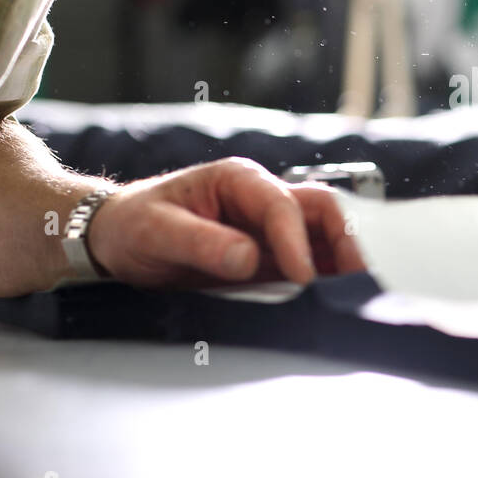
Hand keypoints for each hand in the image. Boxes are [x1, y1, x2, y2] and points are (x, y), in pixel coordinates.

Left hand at [86, 158, 364, 289]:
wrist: (117, 239)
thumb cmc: (133, 225)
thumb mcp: (156, 231)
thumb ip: (201, 242)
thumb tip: (248, 258)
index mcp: (239, 180)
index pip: (283, 205)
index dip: (296, 241)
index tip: (302, 277)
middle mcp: (263, 199)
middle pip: (323, 210)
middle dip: (345, 240)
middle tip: (357, 278)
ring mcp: (271, 229)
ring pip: (326, 235)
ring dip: (345, 259)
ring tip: (361, 291)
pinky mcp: (272, 257)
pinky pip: (312, 261)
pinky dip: (331, 277)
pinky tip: (340, 298)